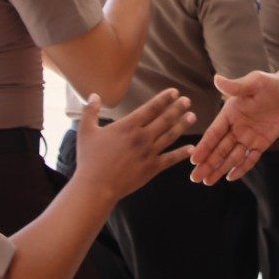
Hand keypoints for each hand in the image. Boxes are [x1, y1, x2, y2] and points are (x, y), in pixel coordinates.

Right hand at [72, 90, 193, 202]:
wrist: (96, 186)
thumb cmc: (90, 159)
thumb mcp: (86, 131)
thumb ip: (90, 111)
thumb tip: (94, 95)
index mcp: (129, 126)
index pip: (151, 107)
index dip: (164, 98)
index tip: (174, 92)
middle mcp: (143, 137)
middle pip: (165, 119)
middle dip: (178, 108)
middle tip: (187, 100)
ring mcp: (149, 153)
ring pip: (170, 136)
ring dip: (183, 125)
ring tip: (192, 116)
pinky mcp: (152, 168)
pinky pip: (170, 159)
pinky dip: (182, 153)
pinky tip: (191, 148)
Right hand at [190, 70, 278, 184]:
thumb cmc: (270, 83)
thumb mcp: (253, 82)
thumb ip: (236, 86)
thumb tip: (217, 79)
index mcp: (229, 113)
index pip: (214, 133)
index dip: (204, 147)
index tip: (194, 160)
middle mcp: (236, 127)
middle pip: (219, 149)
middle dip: (207, 164)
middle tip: (195, 178)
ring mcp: (248, 136)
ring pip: (231, 156)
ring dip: (220, 168)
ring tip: (207, 181)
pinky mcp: (261, 143)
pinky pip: (250, 158)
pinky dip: (241, 168)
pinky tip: (230, 177)